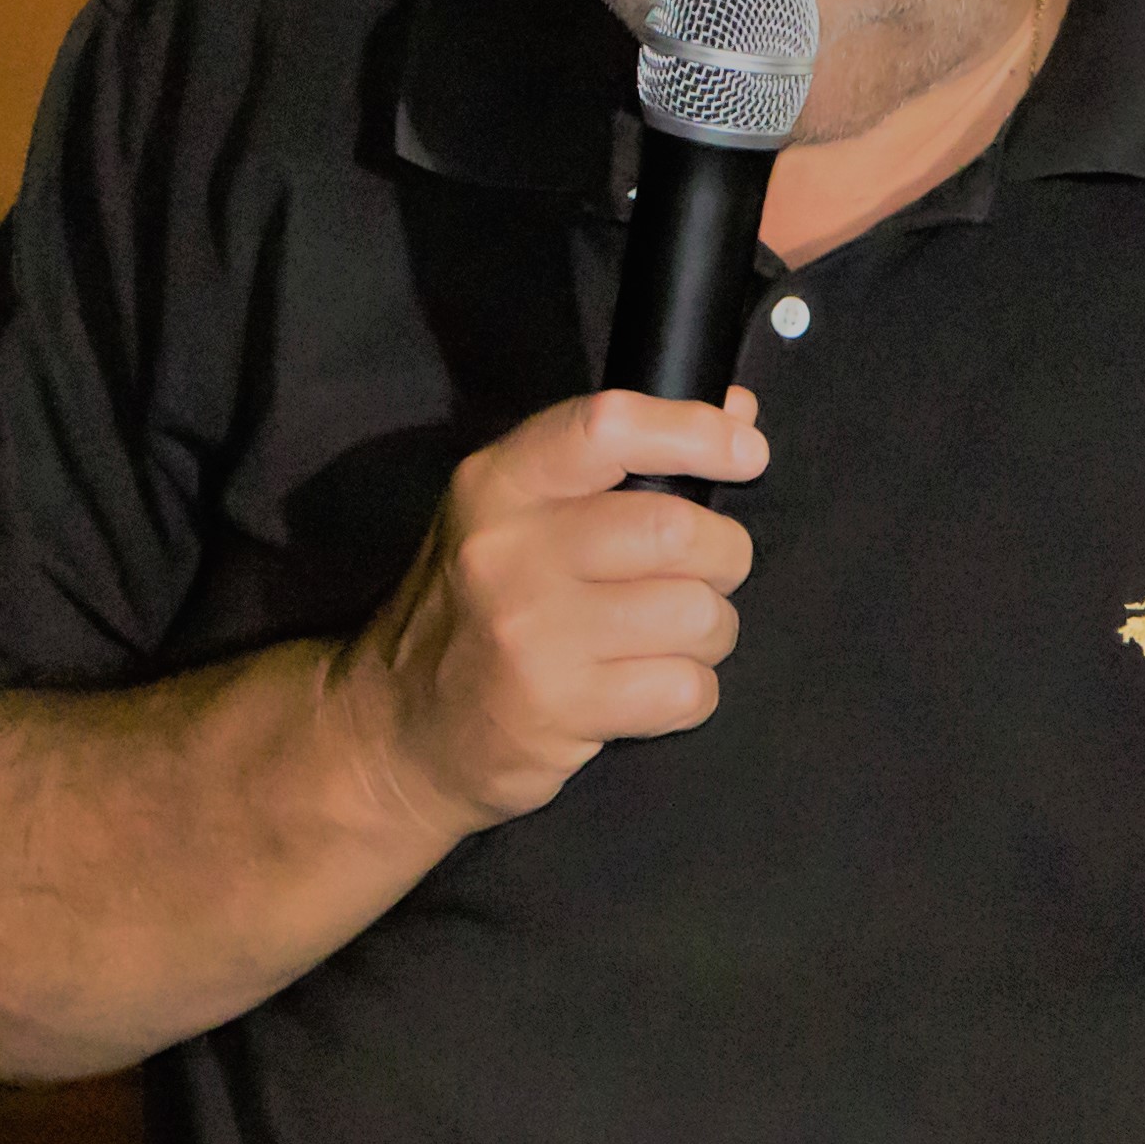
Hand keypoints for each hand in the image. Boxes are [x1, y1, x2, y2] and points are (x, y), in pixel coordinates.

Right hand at [332, 386, 766, 830]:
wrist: (398, 728)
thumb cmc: (476, 611)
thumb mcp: (520, 517)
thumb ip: (622, 463)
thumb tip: (738, 416)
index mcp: (500, 484)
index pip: (609, 427)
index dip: (694, 431)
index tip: (746, 452)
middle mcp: (509, 551)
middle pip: (675, 530)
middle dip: (723, 556)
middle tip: (704, 576)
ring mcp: (532, 633)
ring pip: (695, 614)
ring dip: (711, 632)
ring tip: (671, 640)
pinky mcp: (559, 708)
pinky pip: (687, 689)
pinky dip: (690, 692)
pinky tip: (647, 689)